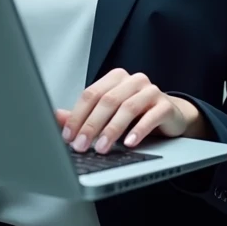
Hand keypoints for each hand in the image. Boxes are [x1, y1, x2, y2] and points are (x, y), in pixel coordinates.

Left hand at [55, 68, 203, 153]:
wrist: (170, 116)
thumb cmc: (136, 114)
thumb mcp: (108, 114)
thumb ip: (84, 115)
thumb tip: (56, 118)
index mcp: (115, 78)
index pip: (91, 94)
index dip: (77, 115)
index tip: (68, 136)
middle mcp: (133, 80)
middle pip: (107, 101)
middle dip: (91, 125)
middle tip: (81, 145)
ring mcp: (151, 91)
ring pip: (127, 108)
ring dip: (112, 130)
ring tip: (102, 147)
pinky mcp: (165, 106)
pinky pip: (151, 117)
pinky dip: (138, 131)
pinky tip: (129, 143)